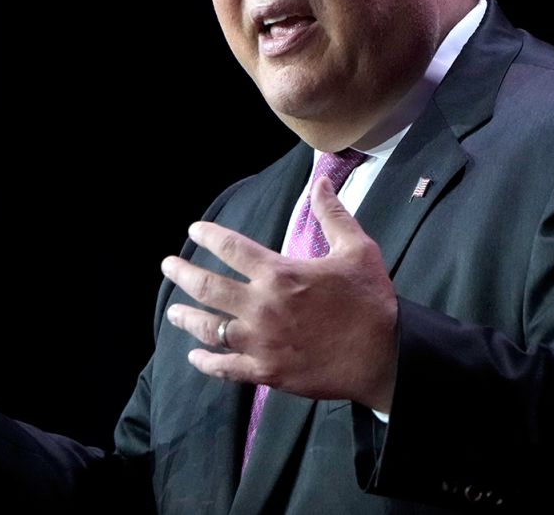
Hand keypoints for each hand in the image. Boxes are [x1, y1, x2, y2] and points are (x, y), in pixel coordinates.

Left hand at [160, 176, 398, 411]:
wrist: (385, 357)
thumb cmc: (371, 301)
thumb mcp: (357, 249)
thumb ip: (333, 214)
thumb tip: (321, 181)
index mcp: (279, 273)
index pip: (230, 247)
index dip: (207, 236)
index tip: (194, 231)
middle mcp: (261, 306)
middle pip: (207, 286)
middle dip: (182, 273)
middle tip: (168, 266)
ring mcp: (260, 342)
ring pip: (209, 328)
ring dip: (186, 318)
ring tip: (173, 312)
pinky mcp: (266, 372)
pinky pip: (225, 368)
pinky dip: (206, 361)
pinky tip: (195, 356)